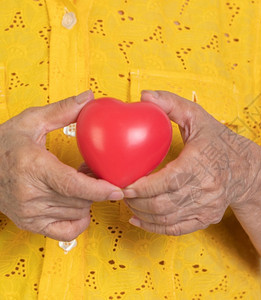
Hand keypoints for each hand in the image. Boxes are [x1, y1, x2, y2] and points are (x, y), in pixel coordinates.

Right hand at [0, 91, 123, 240]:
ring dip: (87, 199)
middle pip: (81, 199)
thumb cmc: (2, 146)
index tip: (117, 188)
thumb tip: (88, 98)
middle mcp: (30, 194)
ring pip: (77, 212)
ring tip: (79, 181)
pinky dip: (78, 219)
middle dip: (95, 186)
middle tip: (92, 170)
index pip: (72, 185)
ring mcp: (29, 212)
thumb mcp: (29, 122)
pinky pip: (67, 231)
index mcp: (32, 167)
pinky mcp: (30, 224)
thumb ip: (61, 111)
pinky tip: (75, 203)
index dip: (99, 189)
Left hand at [123, 91, 260, 235]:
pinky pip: (176, 229)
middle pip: (164, 204)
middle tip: (120, 193)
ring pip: (167, 219)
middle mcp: (206, 188)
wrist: (246, 169)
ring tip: (128, 203)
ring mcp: (207, 206)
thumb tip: (144, 96)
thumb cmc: (218, 141)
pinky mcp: (206, 218)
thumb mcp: (198, 117)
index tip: (124, 185)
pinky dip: (154, 227)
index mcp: (201, 163)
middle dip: (136, 202)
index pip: (169, 181)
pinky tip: (138, 219)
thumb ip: (171, 104)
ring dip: (142, 214)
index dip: (143, 188)